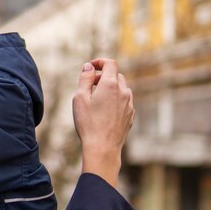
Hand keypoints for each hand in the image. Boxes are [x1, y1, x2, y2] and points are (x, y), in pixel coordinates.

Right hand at [72, 59, 134, 186]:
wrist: (102, 147)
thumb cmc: (88, 123)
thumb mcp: (80, 98)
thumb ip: (85, 78)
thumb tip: (89, 66)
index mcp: (111, 84)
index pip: (110, 64)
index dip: (100, 62)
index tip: (91, 66)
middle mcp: (124, 91)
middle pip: (116, 75)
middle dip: (103, 77)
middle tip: (89, 86)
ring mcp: (129, 104)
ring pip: (121, 89)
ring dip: (109, 89)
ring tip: (96, 101)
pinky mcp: (130, 115)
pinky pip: (123, 101)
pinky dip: (114, 100)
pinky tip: (103, 112)